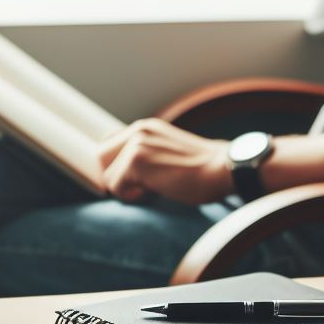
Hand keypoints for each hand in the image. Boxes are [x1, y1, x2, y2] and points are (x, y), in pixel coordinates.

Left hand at [97, 119, 231, 204]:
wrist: (223, 169)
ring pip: (107, 174)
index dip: (116, 165)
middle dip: (113, 176)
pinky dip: (130, 196)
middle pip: (100, 155)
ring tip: (150, 190)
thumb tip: (128, 175)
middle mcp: (138, 131)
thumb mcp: (171, 153)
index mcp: (147, 128)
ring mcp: (136, 144)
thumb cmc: (204, 169)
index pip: (111, 143)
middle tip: (137, 188)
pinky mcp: (136, 161)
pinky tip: (153, 193)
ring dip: (125, 188)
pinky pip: (115, 186)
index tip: (133, 181)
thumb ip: (149, 155)